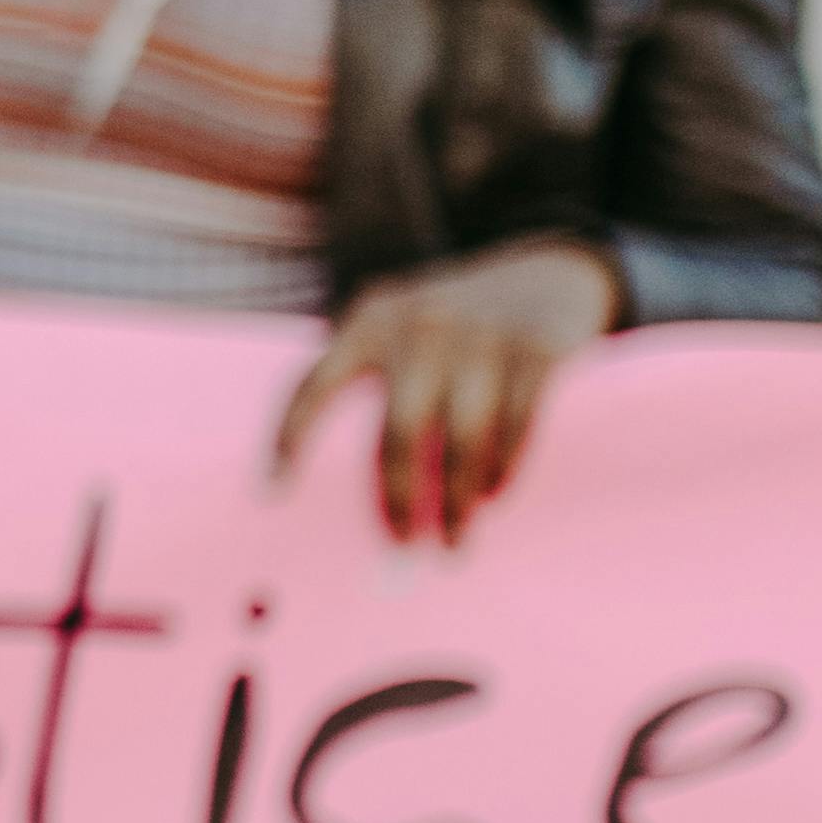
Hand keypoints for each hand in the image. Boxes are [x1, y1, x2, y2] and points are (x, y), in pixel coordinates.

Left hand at [269, 235, 619, 548]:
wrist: (550, 273)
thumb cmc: (456, 326)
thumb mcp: (401, 327)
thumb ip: (373, 381)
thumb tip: (372, 492)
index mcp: (369, 322)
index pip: (313, 385)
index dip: (288, 438)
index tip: (271, 494)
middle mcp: (418, 326)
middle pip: (399, 431)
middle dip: (397, 498)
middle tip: (402, 549)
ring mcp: (481, 336)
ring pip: (463, 439)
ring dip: (457, 500)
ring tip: (453, 542)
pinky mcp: (536, 351)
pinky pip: (517, 426)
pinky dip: (503, 470)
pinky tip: (492, 497)